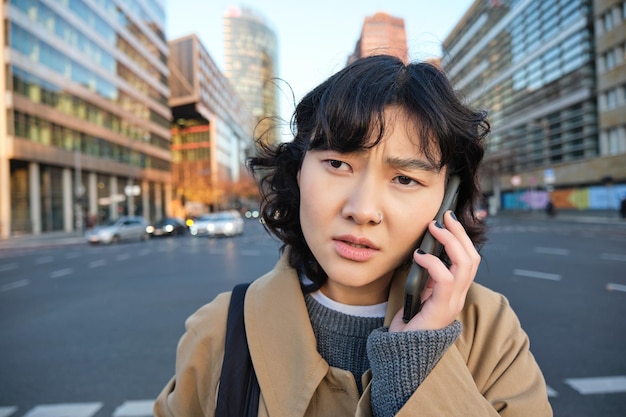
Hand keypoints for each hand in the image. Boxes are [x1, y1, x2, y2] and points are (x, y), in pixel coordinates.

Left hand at [389, 211, 479, 331]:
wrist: (403, 353)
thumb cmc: (408, 324)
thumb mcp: (419, 294)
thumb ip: (426, 277)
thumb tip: (424, 252)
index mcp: (455, 292)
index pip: (469, 260)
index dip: (462, 238)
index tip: (449, 219)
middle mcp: (459, 297)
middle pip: (471, 258)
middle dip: (460, 233)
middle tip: (445, 216)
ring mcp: (453, 303)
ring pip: (464, 264)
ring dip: (450, 241)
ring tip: (434, 228)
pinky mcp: (442, 309)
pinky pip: (445, 279)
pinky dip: (433, 262)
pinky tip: (419, 256)